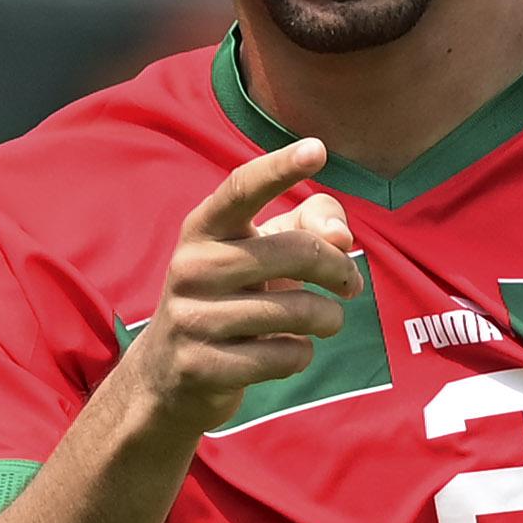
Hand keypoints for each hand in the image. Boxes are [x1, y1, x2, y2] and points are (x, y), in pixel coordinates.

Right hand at [121, 142, 364, 439]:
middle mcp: (191, 266)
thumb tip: (341, 238)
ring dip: (328, 319)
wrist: (171, 374)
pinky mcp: (202, 366)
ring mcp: (191, 318)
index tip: (317, 148)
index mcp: (205, 229)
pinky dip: (302, 355)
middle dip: (340, 269)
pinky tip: (283, 353)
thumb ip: (310, 226)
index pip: (241, 189)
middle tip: (351, 285)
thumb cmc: (233, 298)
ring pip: (301, 311)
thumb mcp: (263, 254)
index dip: (280, 168)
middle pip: (298, 251)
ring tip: (320, 322)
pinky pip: (287, 356)